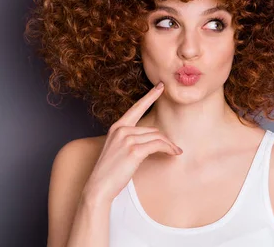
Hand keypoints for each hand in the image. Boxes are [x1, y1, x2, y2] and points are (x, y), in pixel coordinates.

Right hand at [81, 81, 181, 204]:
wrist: (99, 187)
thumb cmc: (110, 172)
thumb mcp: (118, 150)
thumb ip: (131, 140)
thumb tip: (155, 138)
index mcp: (117, 127)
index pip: (136, 108)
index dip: (150, 96)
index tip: (160, 86)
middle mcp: (121, 130)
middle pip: (153, 129)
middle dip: (164, 140)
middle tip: (173, 148)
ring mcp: (127, 139)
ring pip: (157, 137)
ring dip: (169, 145)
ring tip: (175, 152)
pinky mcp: (134, 150)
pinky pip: (158, 145)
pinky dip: (169, 149)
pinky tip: (174, 153)